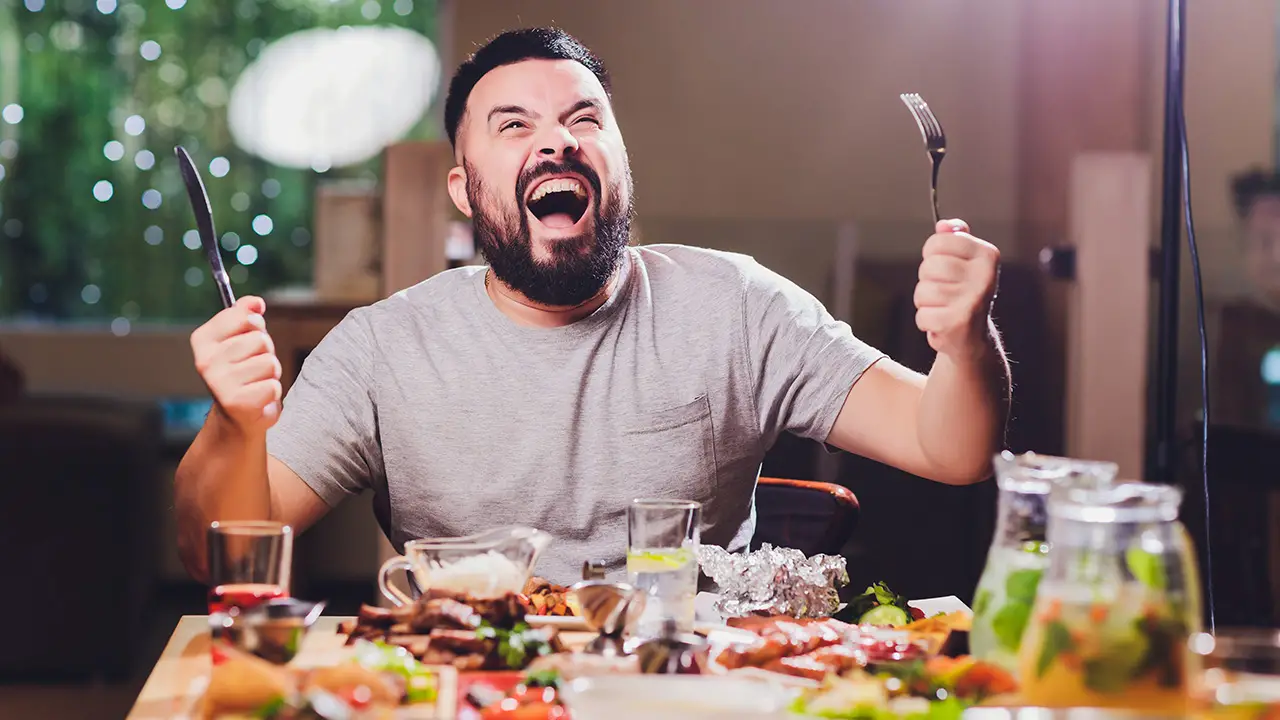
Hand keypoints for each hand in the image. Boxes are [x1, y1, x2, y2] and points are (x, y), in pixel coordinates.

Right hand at [190, 296, 282, 433]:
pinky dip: (272, 391)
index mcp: (203, 340)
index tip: (250, 334)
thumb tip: (256, 302)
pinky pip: (273, 386)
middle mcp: (206, 361)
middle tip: (253, 366)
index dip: (255, 324)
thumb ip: (245, 315)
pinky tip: (258, 397)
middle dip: (266, 352)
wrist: (238, 416)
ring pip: (269, 363)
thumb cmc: (243, 371)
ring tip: (256, 381)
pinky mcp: (236, 403)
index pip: (243, 316)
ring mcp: (219, 383)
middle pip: (260, 340)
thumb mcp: (241, 338)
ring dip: (270, 373)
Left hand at [914, 219, 1000, 359]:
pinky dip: (926, 321)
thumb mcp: (964, 262)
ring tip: (943, 307)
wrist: (974, 338)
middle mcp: (984, 276)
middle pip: (928, 266)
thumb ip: (954, 239)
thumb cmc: (964, 294)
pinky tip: (942, 323)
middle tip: (943, 291)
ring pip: (923, 291)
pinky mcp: (958, 322)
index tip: (943, 267)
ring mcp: (972, 299)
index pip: (938, 241)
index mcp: (986, 255)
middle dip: (927, 280)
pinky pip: (922, 315)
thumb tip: (943, 225)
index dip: (931, 255)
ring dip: (926, 302)